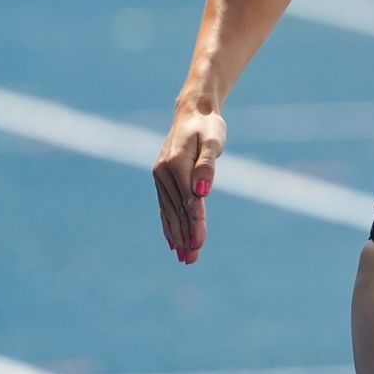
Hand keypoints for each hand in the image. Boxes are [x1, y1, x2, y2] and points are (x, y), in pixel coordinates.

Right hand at [153, 106, 224, 264]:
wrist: (194, 113)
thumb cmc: (207, 127)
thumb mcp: (213, 141)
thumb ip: (207, 166)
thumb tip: (202, 193)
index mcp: (175, 164)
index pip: (187, 201)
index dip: (194, 224)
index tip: (199, 244)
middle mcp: (163, 173)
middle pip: (176, 211)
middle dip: (184, 237)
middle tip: (191, 260)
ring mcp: (160, 177)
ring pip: (169, 212)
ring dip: (176, 236)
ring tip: (184, 257)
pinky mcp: (162, 180)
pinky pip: (165, 207)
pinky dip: (168, 225)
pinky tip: (172, 242)